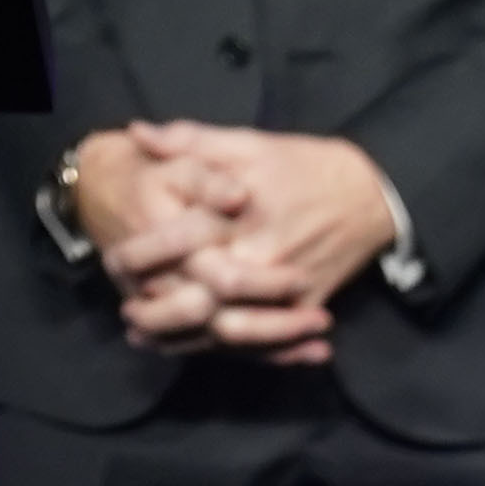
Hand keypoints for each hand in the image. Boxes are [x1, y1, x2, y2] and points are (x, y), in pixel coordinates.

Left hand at [94, 122, 392, 359]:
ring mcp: (286, 292)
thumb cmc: (303, 165)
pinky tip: (195, 350)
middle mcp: (262, 259)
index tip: (114, 262)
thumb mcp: (247, 143)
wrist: (370, 195)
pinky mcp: (305, 311)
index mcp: (242, 215)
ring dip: (185, 338)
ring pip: (228, 332)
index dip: (142, 256)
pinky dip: (227, 352)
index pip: (181, 243)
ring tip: (147, 336)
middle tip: (127, 311)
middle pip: (201, 299)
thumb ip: (189, 141)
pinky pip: (265, 343)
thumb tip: (136, 133)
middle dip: (160, 310)